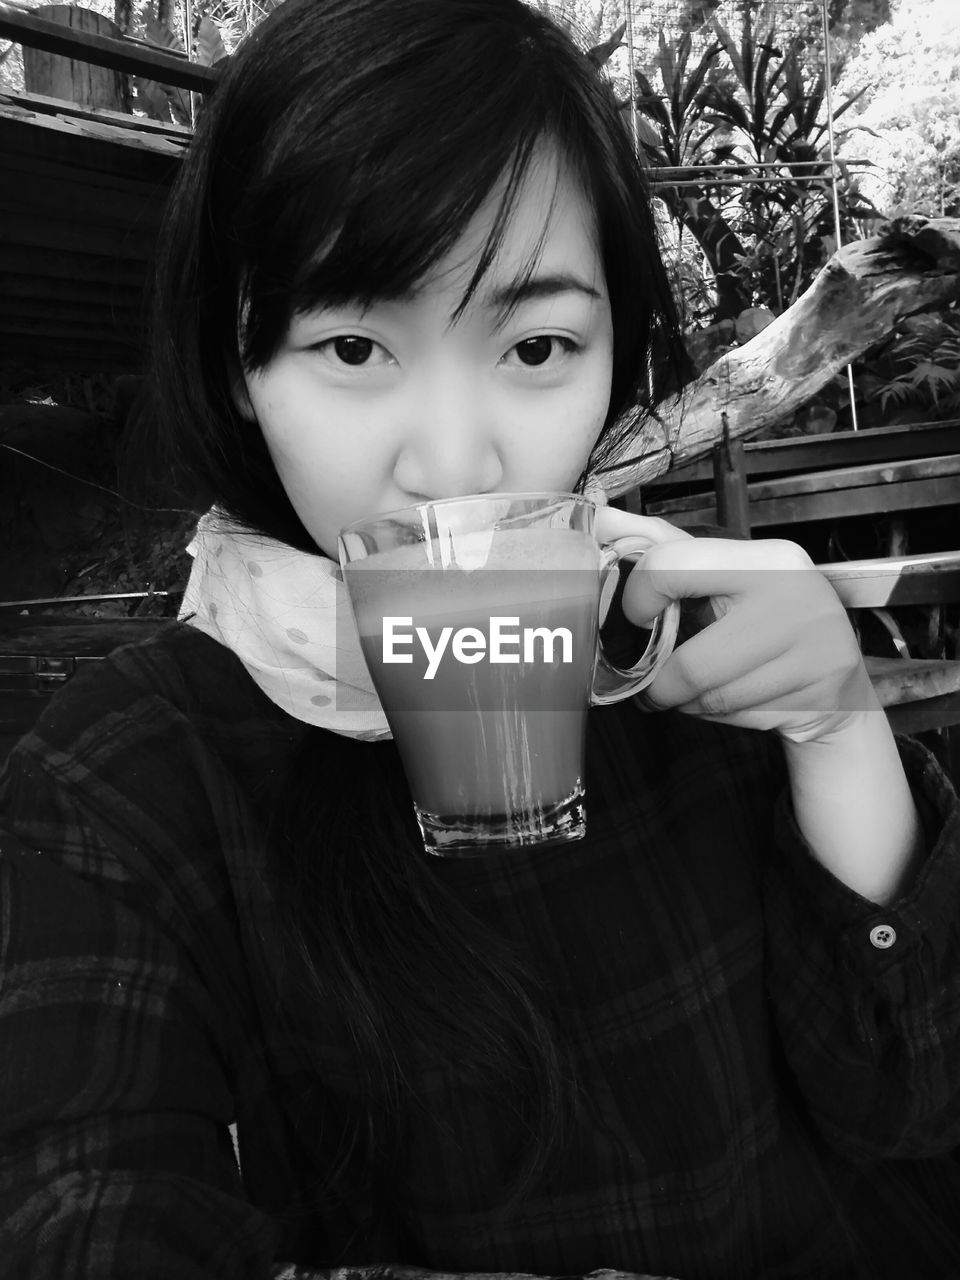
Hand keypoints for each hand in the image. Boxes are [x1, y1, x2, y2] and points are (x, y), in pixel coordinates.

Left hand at [595, 510, 874, 743]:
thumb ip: (661, 547)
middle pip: (690, 662)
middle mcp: (796, 597)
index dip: (638, 599)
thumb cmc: (766, 623)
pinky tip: (733, 701)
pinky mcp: (817, 695)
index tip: (638, 617)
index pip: (671, 566)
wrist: (836, 686)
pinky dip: (718, 716)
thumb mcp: (720, 577)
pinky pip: (738, 715)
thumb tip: (601, 518)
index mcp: (766, 559)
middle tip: (653, 682)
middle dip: (661, 682)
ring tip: (694, 691)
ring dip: (687, 702)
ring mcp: (812, 649)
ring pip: (710, 695)